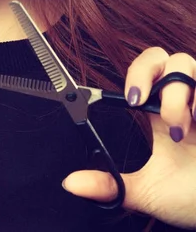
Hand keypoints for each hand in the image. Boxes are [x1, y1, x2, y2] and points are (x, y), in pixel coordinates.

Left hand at [62, 47, 195, 228]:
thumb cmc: (193, 199)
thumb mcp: (147, 192)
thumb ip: (111, 185)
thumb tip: (71, 183)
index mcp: (160, 112)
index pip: (144, 72)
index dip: (134, 75)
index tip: (130, 99)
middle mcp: (183, 100)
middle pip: (160, 55)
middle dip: (145, 71)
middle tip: (139, 101)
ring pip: (185, 62)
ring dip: (175, 94)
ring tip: (178, 129)